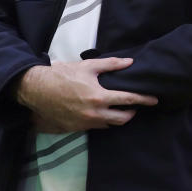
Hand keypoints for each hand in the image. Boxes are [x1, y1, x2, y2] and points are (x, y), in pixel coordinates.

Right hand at [16, 58, 157, 132]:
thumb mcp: (88, 65)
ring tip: (122, 109)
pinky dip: (104, 120)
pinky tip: (104, 112)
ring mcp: (85, 123)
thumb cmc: (63, 75)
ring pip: (110, 124)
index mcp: (99, 97)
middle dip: (133, 113)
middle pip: (122, 118)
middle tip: (137, 106)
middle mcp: (94, 113)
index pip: (128, 100)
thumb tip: (130, 62)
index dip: (143, 99)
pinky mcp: (77, 128)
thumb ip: (111, 64)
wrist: (37, 90)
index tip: (154, 99)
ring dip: (118, 118)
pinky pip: (96, 126)